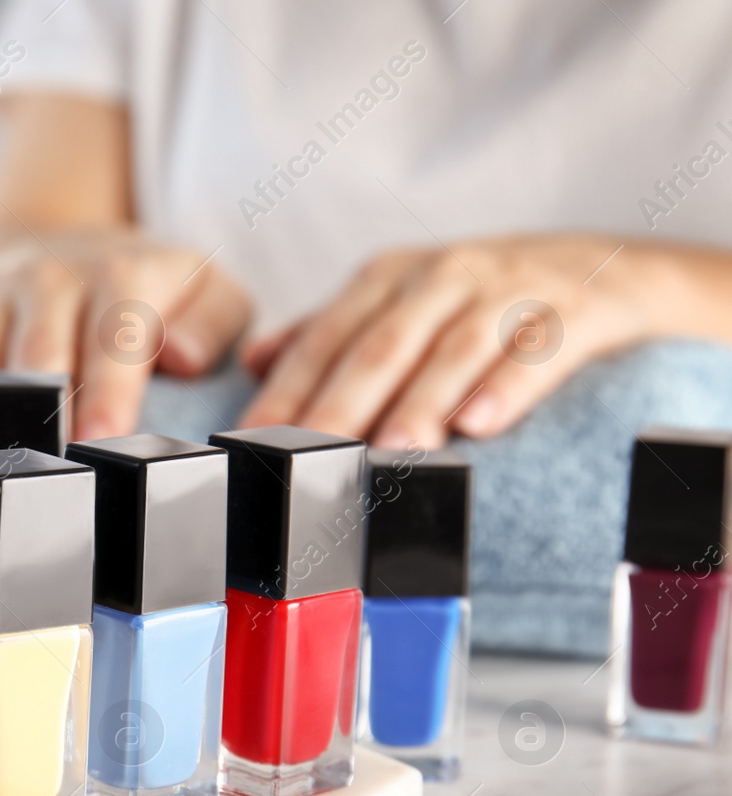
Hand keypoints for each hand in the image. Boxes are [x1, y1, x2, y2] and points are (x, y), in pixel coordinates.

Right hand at [0, 228, 251, 452]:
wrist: (58, 238)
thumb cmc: (141, 288)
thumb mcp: (202, 287)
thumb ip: (212, 322)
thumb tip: (185, 359)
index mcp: (122, 275)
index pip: (114, 338)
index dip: (107, 392)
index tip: (102, 440)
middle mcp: (52, 278)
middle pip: (38, 354)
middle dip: (40, 411)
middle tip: (41, 465)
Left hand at [238, 235, 675, 447]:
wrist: (614, 267)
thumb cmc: (486, 300)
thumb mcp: (405, 304)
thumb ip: (331, 333)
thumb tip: (252, 363)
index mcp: (389, 279)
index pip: (326, 339)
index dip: (287, 390)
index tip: (256, 440)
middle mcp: (442, 277)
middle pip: (381, 346)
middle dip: (342, 404)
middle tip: (312, 457)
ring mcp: (510, 289)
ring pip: (454, 349)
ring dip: (421, 402)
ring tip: (393, 452)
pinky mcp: (576, 309)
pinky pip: (537, 350)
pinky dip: (506, 386)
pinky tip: (480, 425)